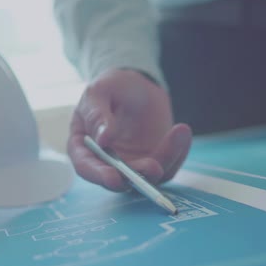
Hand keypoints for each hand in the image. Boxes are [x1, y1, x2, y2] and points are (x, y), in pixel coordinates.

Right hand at [67, 69, 191, 190]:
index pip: (86, 167)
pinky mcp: (154, 162)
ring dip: (165, 159)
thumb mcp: (100, 91)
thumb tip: (103, 140)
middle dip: (138, 176)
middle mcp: (106, 163)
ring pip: (148, 176)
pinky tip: (182, 132)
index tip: (114, 177)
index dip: (99, 175)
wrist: (137, 86)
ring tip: (179, 132)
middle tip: (154, 166)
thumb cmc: (112, 87)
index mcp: (83, 147)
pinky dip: (178, 152)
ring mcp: (132, 165)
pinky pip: (168, 165)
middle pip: (120, 179)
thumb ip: (98, 114)